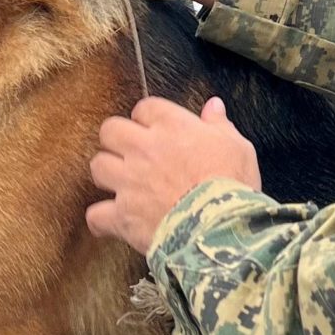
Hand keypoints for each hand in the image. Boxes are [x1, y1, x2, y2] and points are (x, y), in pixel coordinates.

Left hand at [87, 97, 262, 253]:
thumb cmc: (233, 186)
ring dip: (106, 172)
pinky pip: (96, 214)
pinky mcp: (122, 215)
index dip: (148, 117)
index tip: (154, 128)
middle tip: (130, 151)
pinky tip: (109, 221)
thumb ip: (220, 125)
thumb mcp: (238, 148)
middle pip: (111, 130)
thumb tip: (213, 106)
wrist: (220, 229)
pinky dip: (101, 219)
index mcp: (173, 127)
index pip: (146, 108)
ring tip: (119, 182)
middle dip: (117, 138)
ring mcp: (129, 182)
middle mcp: (144, 150)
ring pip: (98, 166)